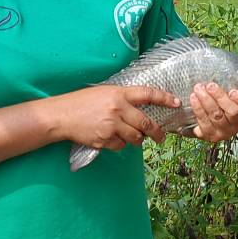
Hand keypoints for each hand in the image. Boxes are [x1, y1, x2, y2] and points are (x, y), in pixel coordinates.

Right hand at [49, 85, 179, 152]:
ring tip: (131, 136)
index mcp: (119, 94)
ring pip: (135, 138)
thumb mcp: (104, 92)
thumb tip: (142, 109)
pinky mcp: (104, 140)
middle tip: (161, 137)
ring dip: (137, 139)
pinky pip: (120, 146)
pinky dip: (120, 144)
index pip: (148, 94)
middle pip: (146, 124)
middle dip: (157, 133)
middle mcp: (117, 109)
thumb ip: (123, 99)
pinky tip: (111, 138)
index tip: (176, 103)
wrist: (61, 115)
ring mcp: (111, 126)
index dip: (164, 98)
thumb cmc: (82, 102)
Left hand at [187, 82, 237, 143]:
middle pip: (233, 112)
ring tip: (198, 88)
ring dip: (206, 100)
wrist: (207, 119)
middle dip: (220, 97)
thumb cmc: (222, 101)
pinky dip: (198, 108)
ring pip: (216, 116)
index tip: (233, 91)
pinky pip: (203, 121)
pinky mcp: (209, 135)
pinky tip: (193, 98)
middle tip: (210, 86)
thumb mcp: (230, 94)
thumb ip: (235, 85)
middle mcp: (237, 125)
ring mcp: (224, 132)